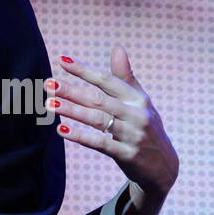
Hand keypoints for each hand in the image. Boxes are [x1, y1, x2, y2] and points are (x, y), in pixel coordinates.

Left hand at [48, 47, 178, 206]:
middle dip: (72, 91)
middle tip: (49, 84)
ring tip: (50, 104)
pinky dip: (80, 136)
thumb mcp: (140, 102)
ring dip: (72, 111)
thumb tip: (117, 48)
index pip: (108, 81)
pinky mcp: (128, 155)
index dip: (85, 71)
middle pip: (99, 99)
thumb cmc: (146, 128)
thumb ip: (125, 78)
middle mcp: (137, 114)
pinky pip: (100, 143)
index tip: (62, 61)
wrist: (164, 166)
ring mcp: (133, 135)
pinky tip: (61, 129)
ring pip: (97, 120)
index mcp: (138, 99)